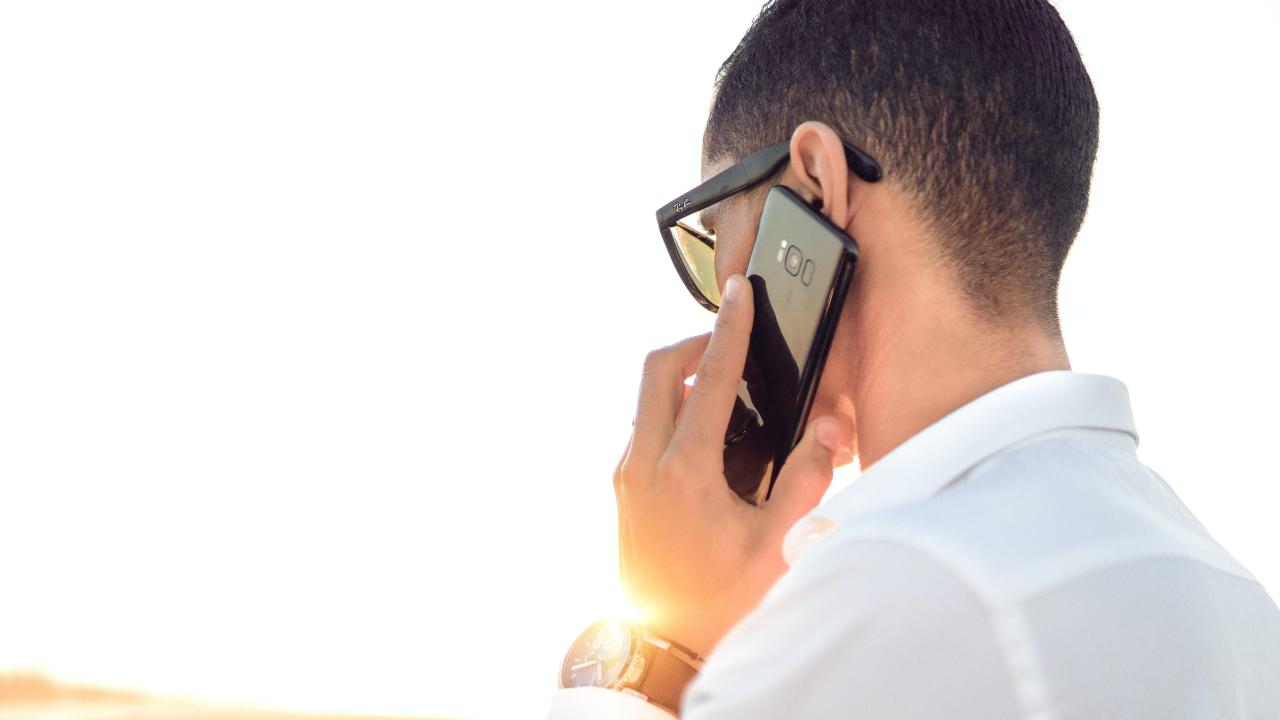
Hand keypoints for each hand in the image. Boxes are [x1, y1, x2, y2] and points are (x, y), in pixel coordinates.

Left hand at [614, 274, 843, 657]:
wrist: (663, 648)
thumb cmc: (718, 603)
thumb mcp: (777, 545)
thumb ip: (808, 479)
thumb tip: (825, 427)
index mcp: (683, 472)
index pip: (707, 379)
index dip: (729, 329)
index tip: (740, 294)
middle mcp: (642, 465)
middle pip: (655, 371)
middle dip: (692, 344)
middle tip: (729, 345)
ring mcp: (625, 477)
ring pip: (645, 398)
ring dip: (680, 379)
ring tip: (725, 392)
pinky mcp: (621, 490)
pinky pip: (643, 427)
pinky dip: (671, 411)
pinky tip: (708, 436)